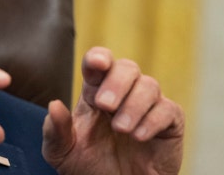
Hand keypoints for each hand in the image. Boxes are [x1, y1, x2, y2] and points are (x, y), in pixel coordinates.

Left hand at [42, 47, 184, 174]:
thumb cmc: (87, 167)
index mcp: (95, 92)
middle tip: (105, 106)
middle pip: (127, 67)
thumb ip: (55, 130)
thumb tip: (54, 105)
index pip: (98, 63)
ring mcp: (147, 107)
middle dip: (116, 83)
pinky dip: (153, 120)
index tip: (98, 63)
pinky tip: (139, 136)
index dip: (99, 58)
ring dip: (134, 105)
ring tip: (121, 129)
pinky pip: (168, 110)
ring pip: (149, 85)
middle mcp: (123, 94)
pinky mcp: (169, 124)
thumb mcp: (61, 152)